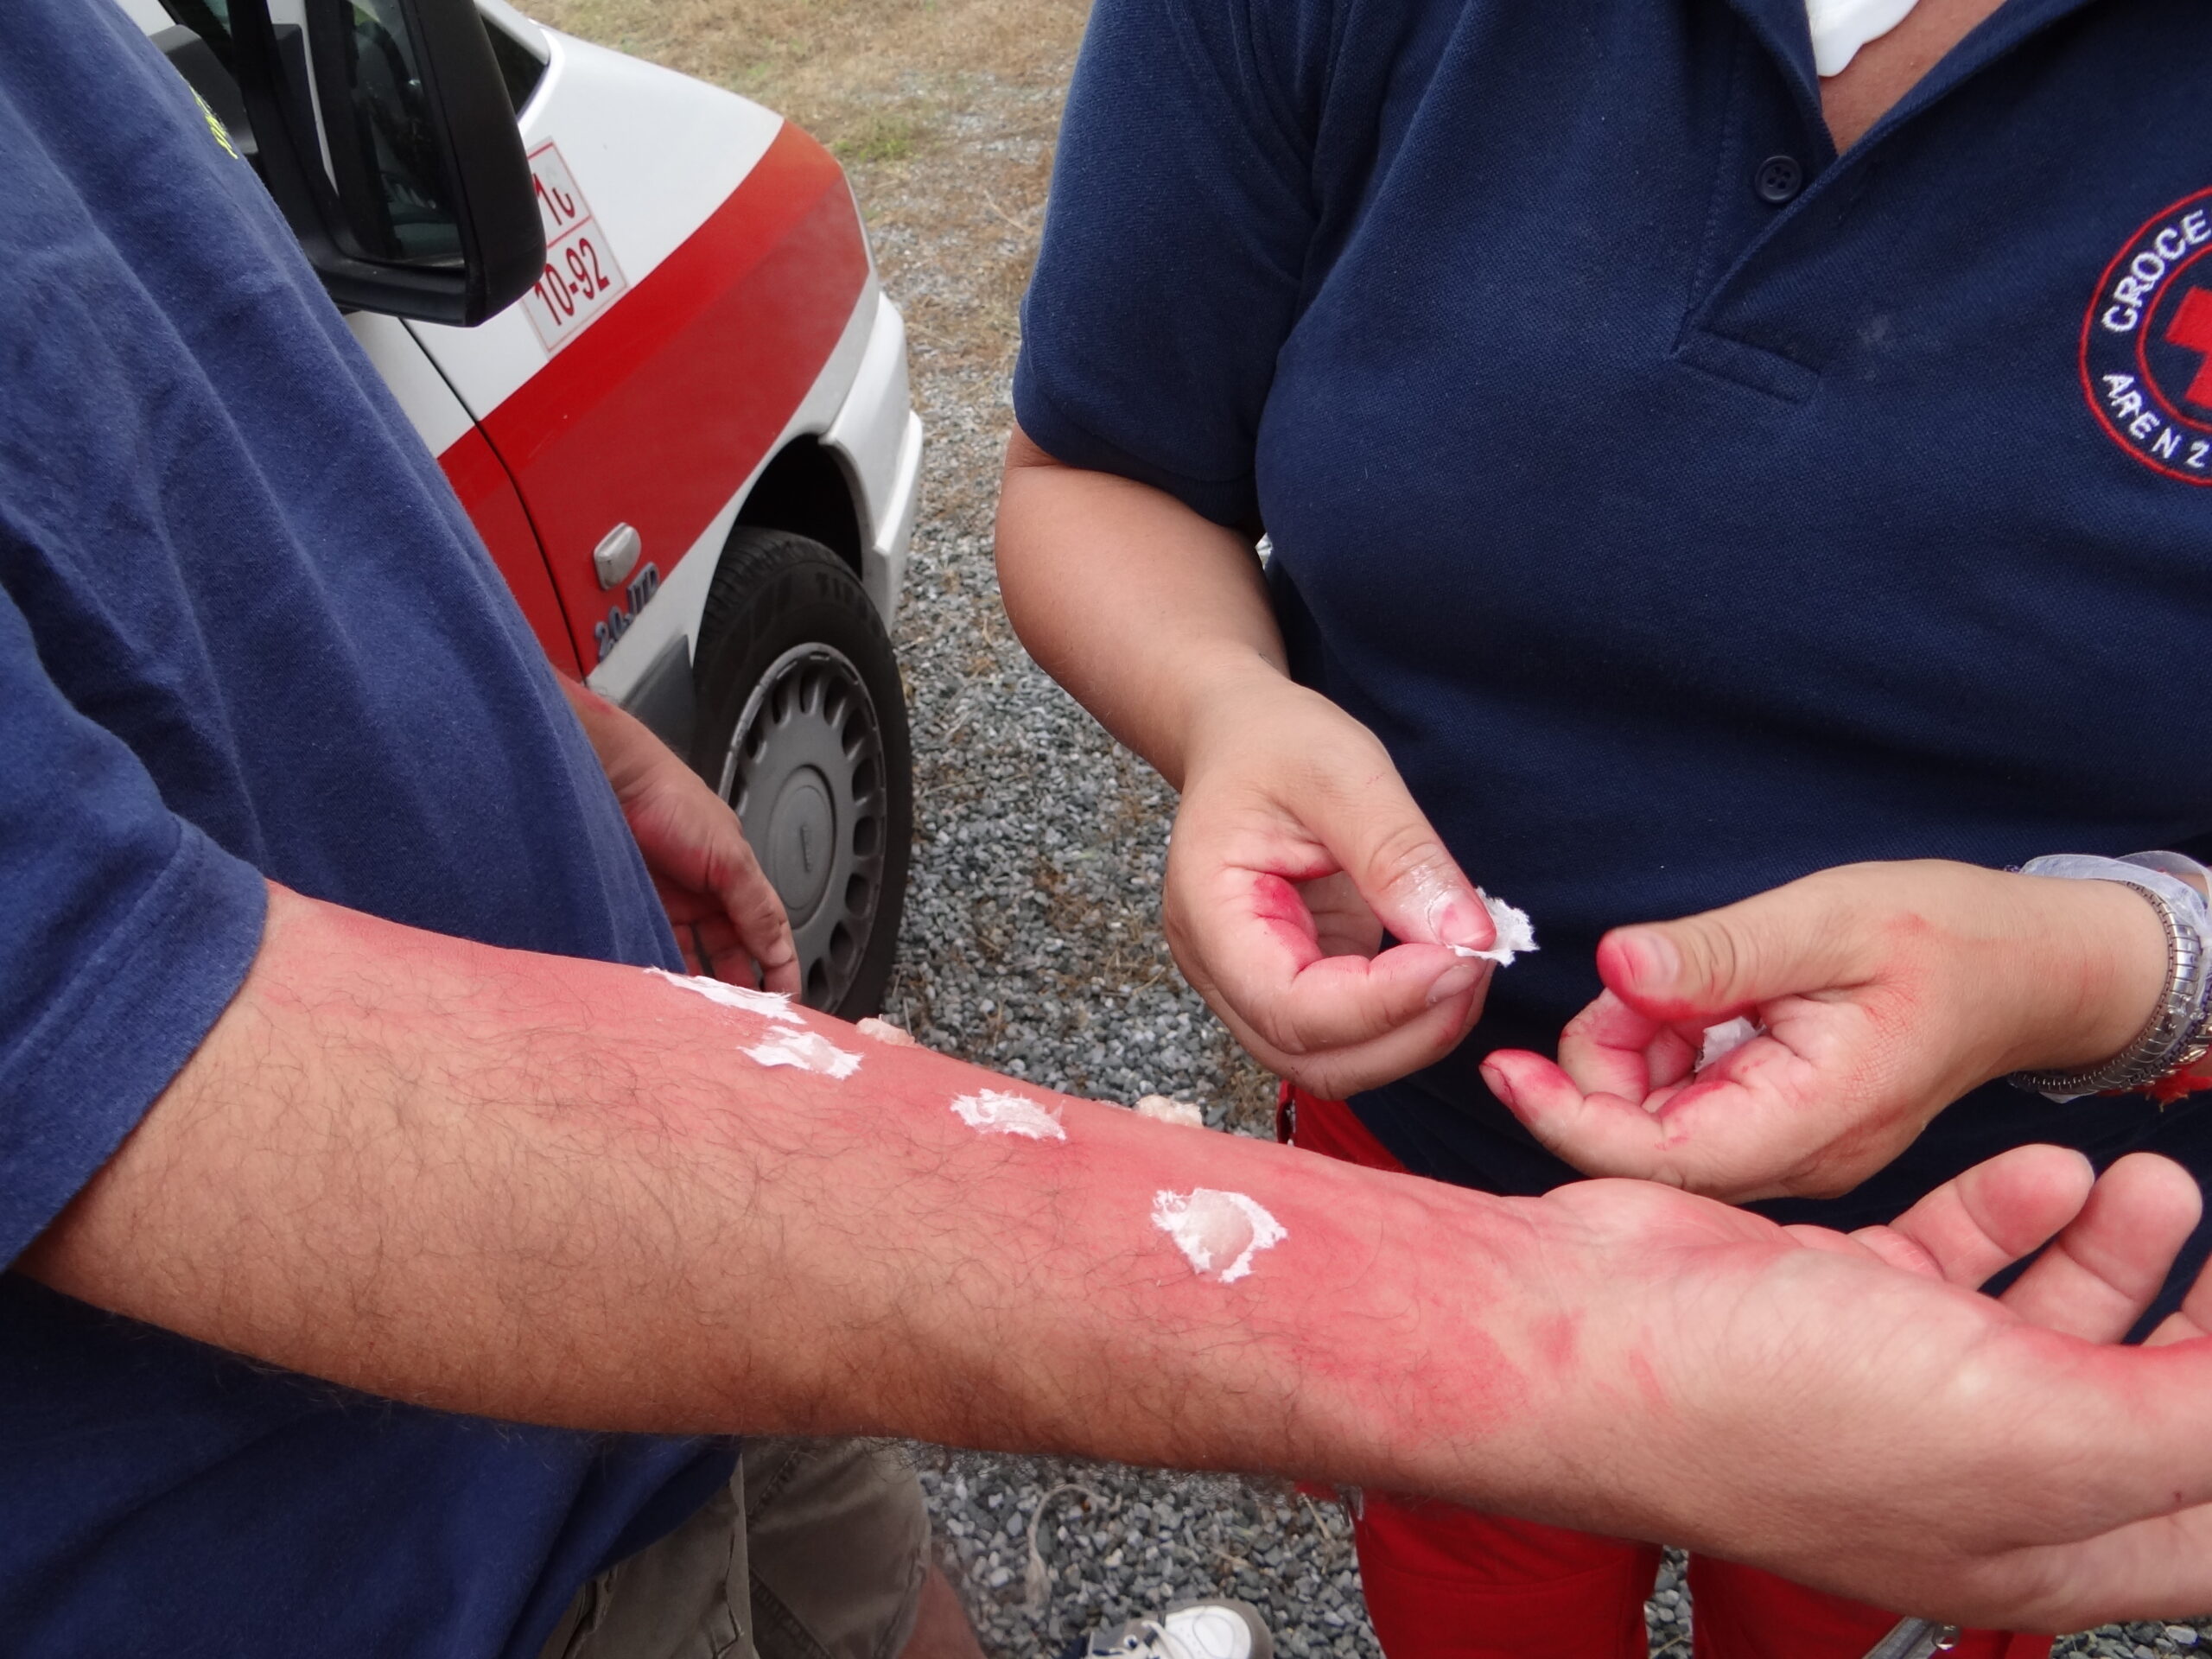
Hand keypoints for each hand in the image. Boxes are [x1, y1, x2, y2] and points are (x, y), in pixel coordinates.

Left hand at [559, 679, 798, 993]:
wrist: (610, 779)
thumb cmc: (670, 798)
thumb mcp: (730, 857)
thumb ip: (757, 906)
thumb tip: (780, 949)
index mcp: (736, 880)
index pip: (766, 935)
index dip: (777, 968)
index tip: (783, 1002)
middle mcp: (702, 895)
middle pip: (727, 953)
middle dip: (737, 985)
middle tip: (740, 1019)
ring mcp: (667, 904)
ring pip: (688, 957)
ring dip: (696, 983)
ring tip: (701, 1012)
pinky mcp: (632, 909)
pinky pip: (650, 949)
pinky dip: (659, 970)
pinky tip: (663, 990)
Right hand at [1164, 663, 1501, 1095]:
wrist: (1240, 739)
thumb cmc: (1276, 745)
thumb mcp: (1344, 772)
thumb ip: (1400, 856)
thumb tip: (1468, 939)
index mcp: (1208, 915)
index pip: (1292, 1006)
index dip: (1382, 1002)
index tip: (1461, 957)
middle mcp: (1220, 972)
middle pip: (1315, 1059)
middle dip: (1410, 1032)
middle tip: (1479, 964)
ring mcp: (1253, 988)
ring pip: (1338, 1063)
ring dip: (1416, 1034)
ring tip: (1470, 963)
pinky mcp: (1298, 987)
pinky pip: (1354, 1036)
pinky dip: (1410, 1018)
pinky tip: (1447, 965)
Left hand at [1477, 860, 2168, 1199]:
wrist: (2035, 970)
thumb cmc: (1949, 935)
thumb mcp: (1831, 920)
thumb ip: (1721, 952)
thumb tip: (1614, 968)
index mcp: (1810, 1123)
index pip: (1653, 1155)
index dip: (1565, 1116)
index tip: (1504, 1065)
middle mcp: (1795, 1162)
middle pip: (1638, 1145)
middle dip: (1606, 1063)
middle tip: (1641, 981)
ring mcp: (1788, 1154)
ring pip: (1654, 1126)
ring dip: (1637, 1052)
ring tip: (1683, 984)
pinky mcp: (1778, 1129)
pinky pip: (1687, 1108)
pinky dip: (1667, 1053)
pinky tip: (1699, 1004)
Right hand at [1503, 1144, 2211, 1626]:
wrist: (1589, 1328)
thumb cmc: (1774, 1403)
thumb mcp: (2028, 1427)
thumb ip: (2183, 1420)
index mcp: (2021, 1549)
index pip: (2198, 1535)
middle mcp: (1964, 1476)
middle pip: (2133, 1417)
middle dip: (2194, 1328)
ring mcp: (1894, 1383)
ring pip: (2046, 1320)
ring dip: (2112, 1251)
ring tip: (2149, 1179)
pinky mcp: (1837, 1301)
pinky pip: (1954, 1256)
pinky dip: (2008, 1211)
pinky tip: (2043, 1168)